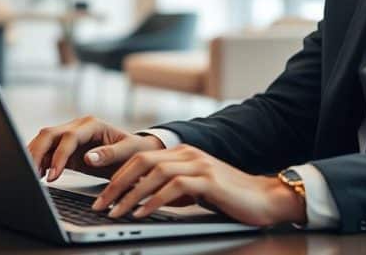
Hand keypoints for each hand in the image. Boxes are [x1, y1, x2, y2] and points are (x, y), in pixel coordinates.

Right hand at [26, 116, 164, 181]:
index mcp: (93, 124)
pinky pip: (47, 152)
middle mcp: (78, 127)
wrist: (136, 152)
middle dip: (37, 153)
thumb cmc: (134, 151)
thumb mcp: (128, 152)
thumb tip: (88, 157)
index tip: (54, 175)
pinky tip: (35, 175)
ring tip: (30, 176)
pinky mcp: (66, 149)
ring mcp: (69, 136)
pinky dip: (39, 162)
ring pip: (44, 141)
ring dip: (34, 156)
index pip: (69, 137)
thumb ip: (109, 154)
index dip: (59, 156)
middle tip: (31, 175)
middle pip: (49, 134)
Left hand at [92, 144, 306, 227]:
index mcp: (183, 152)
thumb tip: (143, 200)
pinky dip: (153, 201)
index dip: (117, 173)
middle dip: (116, 183)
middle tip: (100, 203)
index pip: (141, 157)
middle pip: (142, 160)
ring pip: (154, 173)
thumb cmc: (230, 197)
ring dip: (130, 194)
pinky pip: (173, 188)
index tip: (100, 193)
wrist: (265, 198)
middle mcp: (188, 153)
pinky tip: (141, 213)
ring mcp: (199, 164)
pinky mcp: (208, 180)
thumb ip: (171, 189)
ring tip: (115, 211)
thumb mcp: (195, 190)